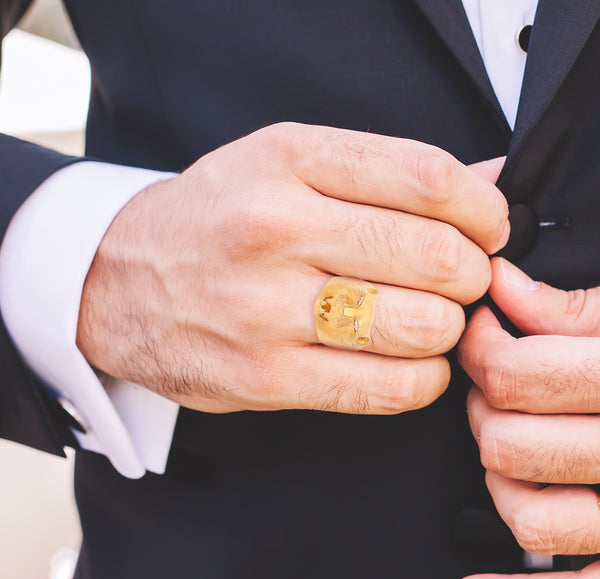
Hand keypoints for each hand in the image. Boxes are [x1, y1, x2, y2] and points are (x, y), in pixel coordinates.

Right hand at [77, 122, 507, 413]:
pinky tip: (412, 363)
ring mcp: (265, 308)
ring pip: (419, 326)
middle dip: (471, 274)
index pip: (427, 177)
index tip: (488, 229)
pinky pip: (385, 387)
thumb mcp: (283, 164)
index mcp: (288, 160)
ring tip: (431, 320)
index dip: (482, 210)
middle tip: (459, 280)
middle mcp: (275, 229)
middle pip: (434, 256)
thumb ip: (383, 172)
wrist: (116, 278)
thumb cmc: (213, 218)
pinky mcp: (262, 377)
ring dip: (448, 328)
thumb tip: (489, 182)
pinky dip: (423, 379)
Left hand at [459, 257, 599, 555]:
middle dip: (484, 409)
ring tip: (509, 446)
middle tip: (493, 387)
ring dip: (501, 479)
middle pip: (510, 443)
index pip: (515, 375)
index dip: (479, 348)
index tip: (481, 331)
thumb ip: (576, 309)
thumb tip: (505, 286)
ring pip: (527, 515)